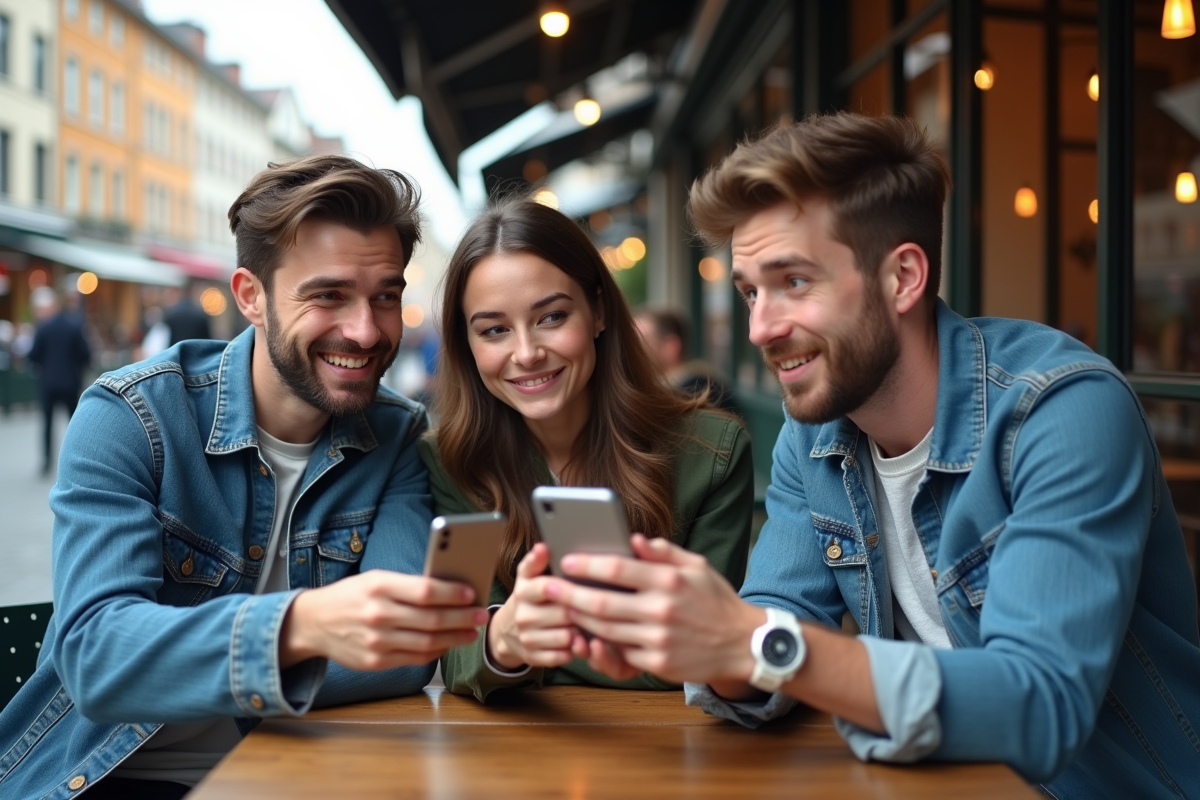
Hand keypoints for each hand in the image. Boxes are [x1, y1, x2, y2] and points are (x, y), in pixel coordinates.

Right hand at [280, 569, 488, 669]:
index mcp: (379, 586)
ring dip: (455, 638)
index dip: (452, 594)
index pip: (425, 591)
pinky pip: (415, 658)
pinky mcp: (376, 661)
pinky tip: (448, 643)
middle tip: (482, 614)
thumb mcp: (375, 579)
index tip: (472, 593)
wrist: (313, 623)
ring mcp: (377, 641)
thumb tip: (450, 590)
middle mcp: (378, 614)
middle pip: (431, 619)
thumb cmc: (351, 595)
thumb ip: (408, 585)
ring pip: (428, 642)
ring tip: (471, 631)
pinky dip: (437, 651)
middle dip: (462, 618)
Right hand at [487, 543, 589, 669]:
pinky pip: (563, 656)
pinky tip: (580, 641)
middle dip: (582, 611)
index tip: (588, 585)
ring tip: (589, 624)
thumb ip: (536, 561)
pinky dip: (575, 650)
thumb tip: (542, 547)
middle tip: (598, 607)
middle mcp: (523, 616)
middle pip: (565, 613)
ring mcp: (528, 639)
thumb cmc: (529, 599)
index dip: (571, 587)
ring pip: (567, 637)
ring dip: (582, 632)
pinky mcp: (534, 658)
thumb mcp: (528, 577)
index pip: (548, 587)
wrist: (506, 631)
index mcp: (523, 592)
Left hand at [544, 534, 763, 684]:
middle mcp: (661, 610)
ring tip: (560, 607)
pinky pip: (620, 652)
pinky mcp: (658, 664)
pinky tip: (585, 632)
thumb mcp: (697, 566)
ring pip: (604, 630)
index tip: (566, 560)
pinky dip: (600, 643)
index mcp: (669, 581)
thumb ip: (663, 552)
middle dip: (568, 594)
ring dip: (577, 619)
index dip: (587, 565)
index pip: (617, 570)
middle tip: (546, 586)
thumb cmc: (716, 600)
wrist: (743, 643)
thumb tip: (632, 539)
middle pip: (601, 604)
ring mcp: (658, 640)